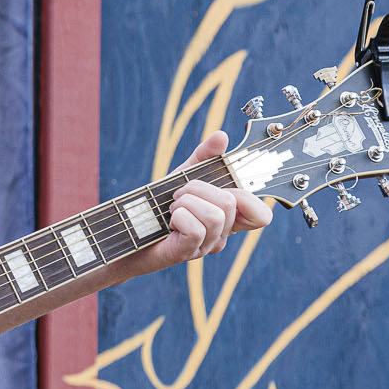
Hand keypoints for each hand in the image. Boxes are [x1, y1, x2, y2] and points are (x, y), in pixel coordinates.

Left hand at [129, 130, 274, 274]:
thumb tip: (222, 136)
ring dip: (186, 202)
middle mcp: (222, 234)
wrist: (128, 230)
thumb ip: (204, 156)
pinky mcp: (188, 252)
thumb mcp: (184, 174)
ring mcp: (206, 245)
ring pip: (215, 215)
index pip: (261, 215)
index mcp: (227, 216)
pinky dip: (178, 216)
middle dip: (199, 189)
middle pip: (231, 202)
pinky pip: (195, 229)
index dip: (249, 198)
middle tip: (179, 195)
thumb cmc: (159, 204)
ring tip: (173, 207)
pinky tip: (168, 220)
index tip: (222, 187)